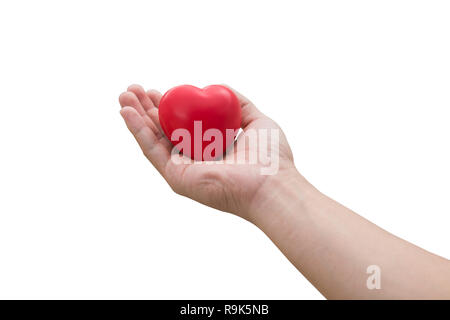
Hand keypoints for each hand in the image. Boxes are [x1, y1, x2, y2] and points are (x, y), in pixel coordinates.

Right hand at [119, 84, 296, 220]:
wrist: (271, 184)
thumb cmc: (270, 157)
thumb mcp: (256, 120)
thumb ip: (238, 104)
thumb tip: (220, 87)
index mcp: (210, 148)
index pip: (182, 125)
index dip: (168, 107)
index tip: (158, 90)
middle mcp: (194, 159)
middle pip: (163, 131)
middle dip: (146, 109)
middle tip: (132, 89)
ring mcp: (184, 170)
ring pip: (154, 139)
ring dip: (136, 117)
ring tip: (123, 95)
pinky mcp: (177, 178)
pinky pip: (153, 151)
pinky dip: (138, 131)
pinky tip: (126, 113)